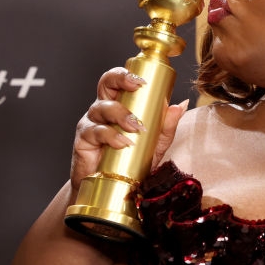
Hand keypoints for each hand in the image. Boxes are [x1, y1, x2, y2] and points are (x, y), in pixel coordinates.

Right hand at [70, 67, 187, 188]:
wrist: (114, 190)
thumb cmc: (132, 162)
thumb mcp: (155, 143)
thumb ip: (166, 126)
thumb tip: (181, 105)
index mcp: (118, 104)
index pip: (118, 80)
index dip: (127, 74)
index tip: (143, 80)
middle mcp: (102, 109)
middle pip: (105, 84)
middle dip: (120, 80)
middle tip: (137, 87)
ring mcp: (91, 123)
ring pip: (102, 108)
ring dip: (121, 114)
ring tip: (137, 128)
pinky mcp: (83, 140)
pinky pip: (95, 132)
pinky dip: (111, 136)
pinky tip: (123, 143)